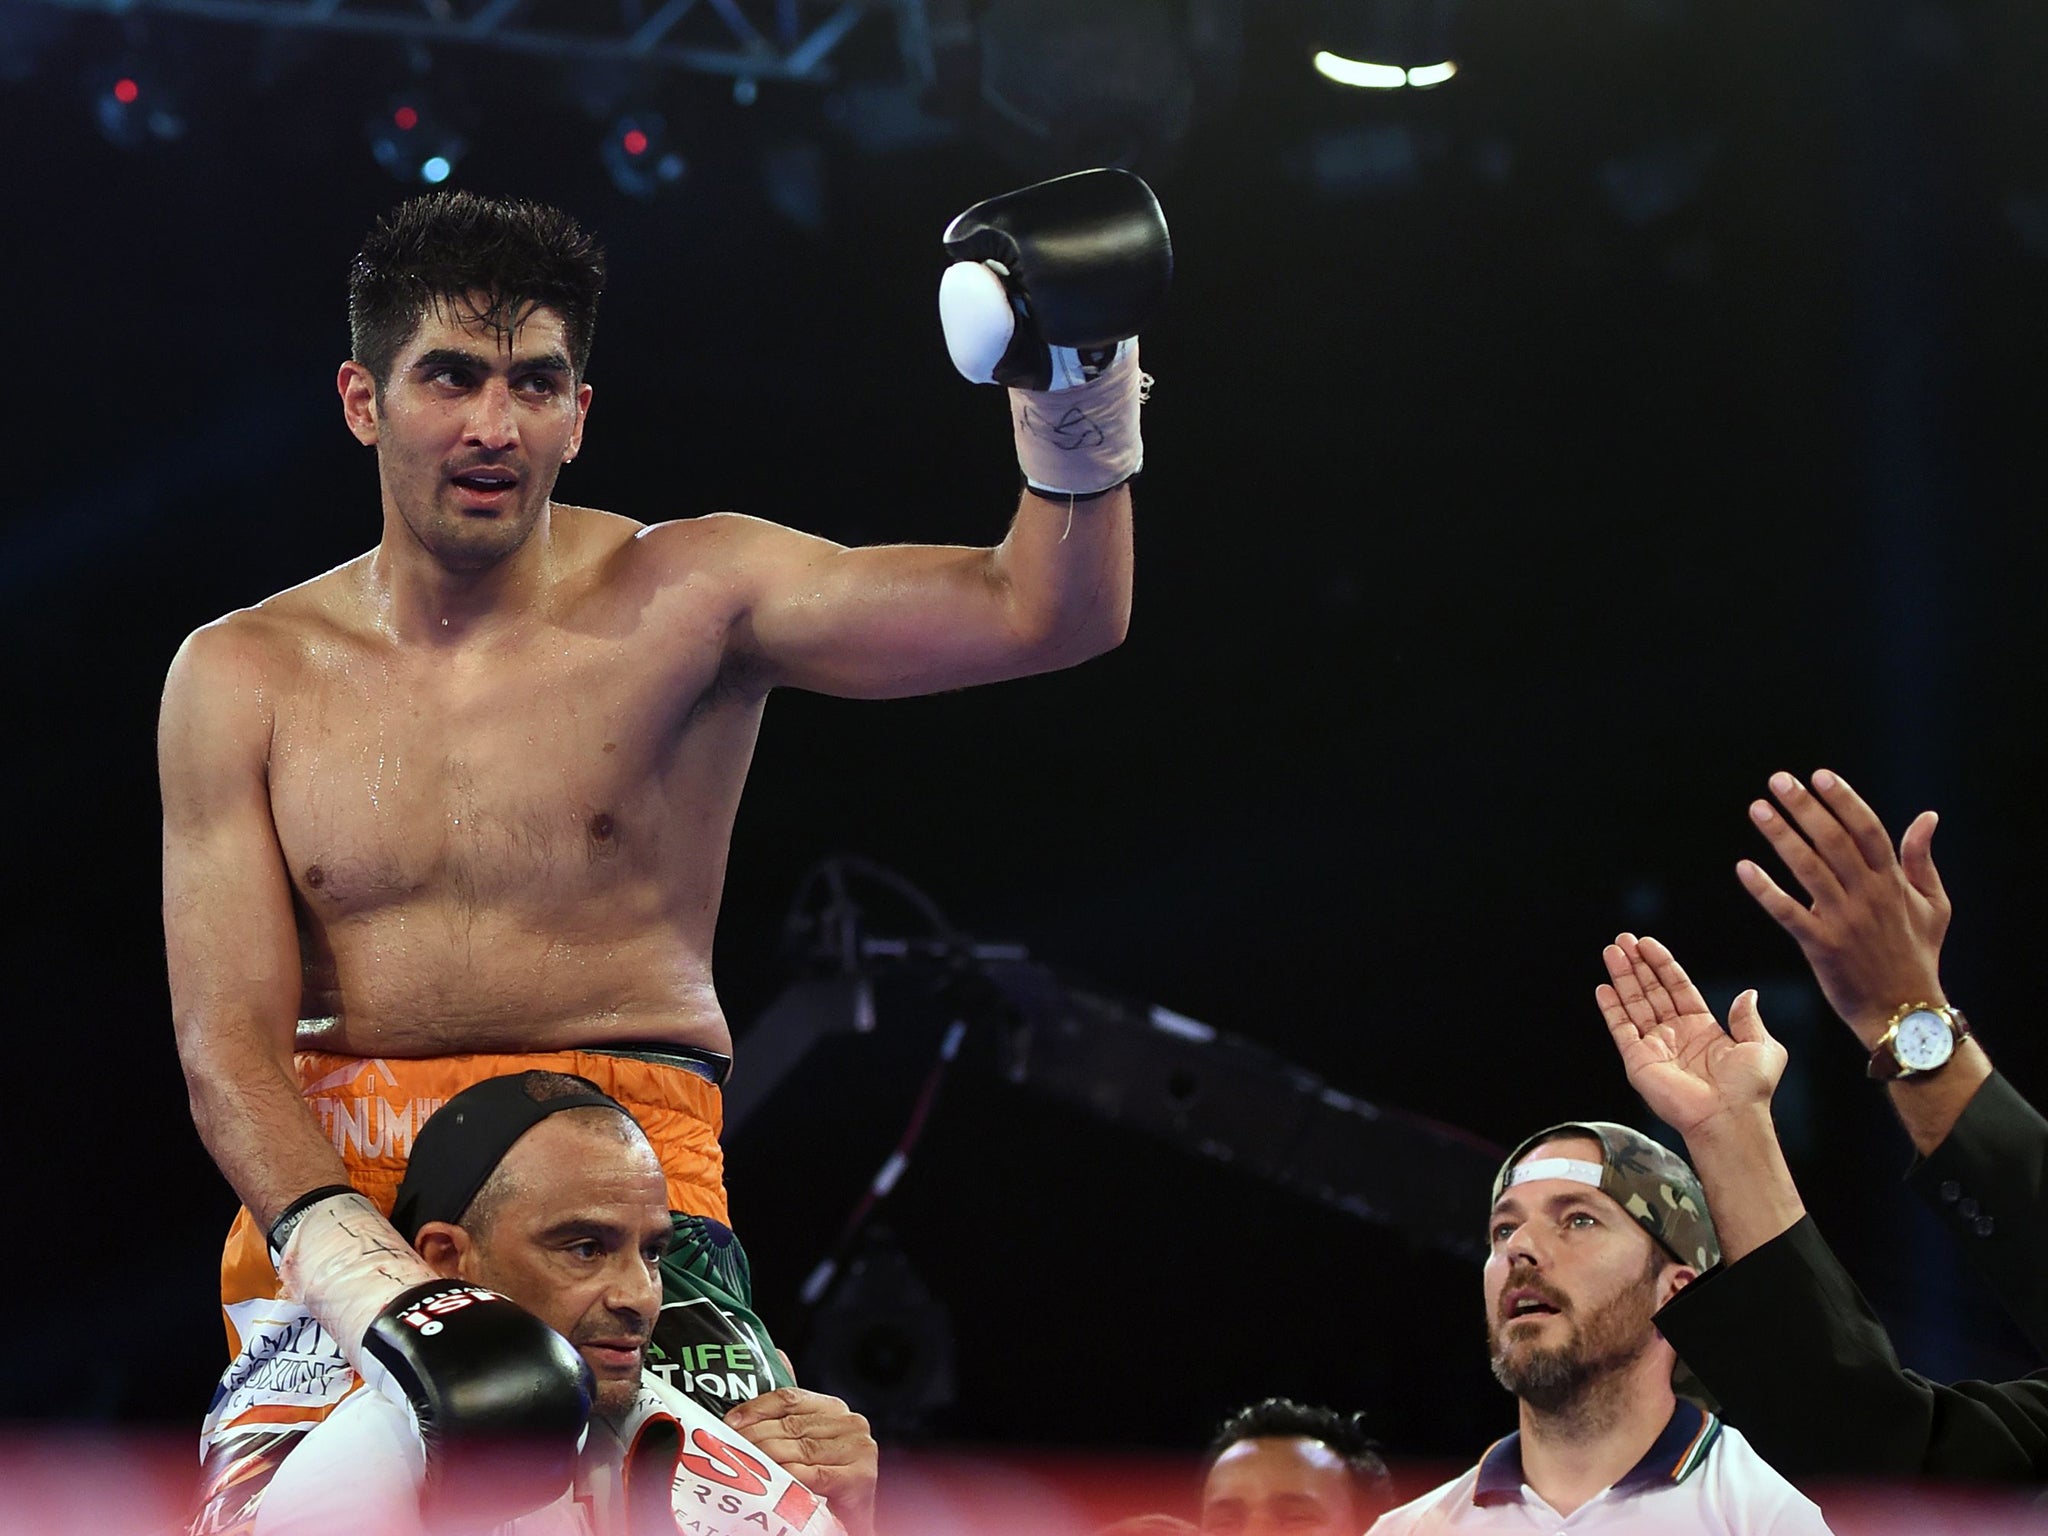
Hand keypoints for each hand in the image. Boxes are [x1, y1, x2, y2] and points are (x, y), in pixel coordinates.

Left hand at [725, 1387, 877, 1535]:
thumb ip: (786, 1432)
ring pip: (800, 1449)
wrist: (852, 1520)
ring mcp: (859, 1448)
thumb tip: (737, 1423)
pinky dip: (789, 1477)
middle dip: (755, 1436)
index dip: (757, 1408)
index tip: (730, 1422)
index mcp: (835, 1409)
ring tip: (742, 1465)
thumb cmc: (825, 1484)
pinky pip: (814, 1474)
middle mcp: (851, 1422)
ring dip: (766, 1457)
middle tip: (729, 1448)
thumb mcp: (806, 1450)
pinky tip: (770, 1481)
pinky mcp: (860, 1476)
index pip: (790, 1398)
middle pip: (792, 1425)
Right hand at [1597, 934, 1786, 1136]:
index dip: (1662, 964)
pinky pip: (1621, 1029)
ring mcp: (1655, 1047)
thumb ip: (1749, 1018)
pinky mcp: (1638, 1061)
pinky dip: (1611, 1008)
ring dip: (1622, 977)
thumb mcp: (1762, 1046)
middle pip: (1651, 991)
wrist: (1730, 1117)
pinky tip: (1604, 988)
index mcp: (1703, 1029)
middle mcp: (1675, 1034)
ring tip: (1611, 951)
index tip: (1648, 943)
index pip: (1677, 987)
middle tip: (1623, 940)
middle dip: (1637, 964)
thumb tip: (1748, 993)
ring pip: (1634, 1004)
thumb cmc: (1750, 1088)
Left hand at [1736, 769, 1948, 1045]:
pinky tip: (1744, 867)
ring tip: (1758, 809)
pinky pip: (1788, 912)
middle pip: (1833, 841)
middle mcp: (1869, 896)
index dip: (1844, 801)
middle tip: (1778, 780)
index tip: (1820, 776)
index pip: (1867, 830)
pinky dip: (1765, 890)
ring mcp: (1844, 921)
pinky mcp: (1821, 946)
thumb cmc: (1918, 956)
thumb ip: (1922, 860)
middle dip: (1805, 807)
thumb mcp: (1933, 905)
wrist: (1906, 1014)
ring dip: (1781, 836)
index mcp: (1894, 883)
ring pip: (1808, 869)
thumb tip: (1927, 816)